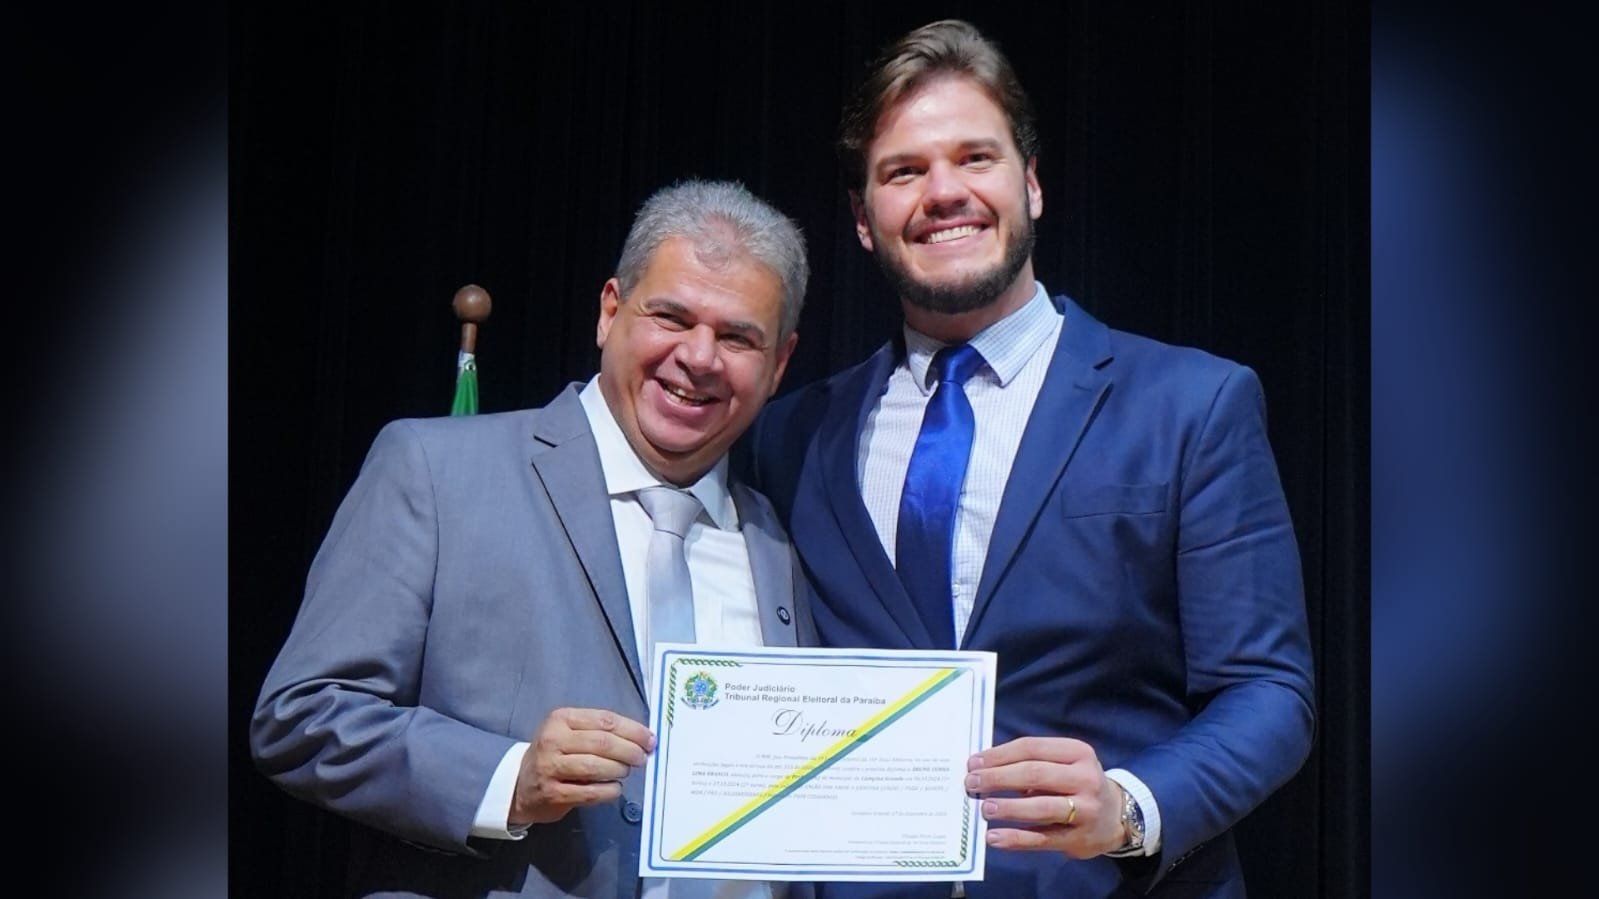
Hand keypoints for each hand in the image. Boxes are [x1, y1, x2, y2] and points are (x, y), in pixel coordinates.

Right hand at [510, 707, 654, 825]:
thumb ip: (601, 732)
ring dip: (619, 770)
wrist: (520, 785)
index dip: (632, 730)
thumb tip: (642, 739)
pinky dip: (609, 791)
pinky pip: (590, 792)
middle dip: (630, 751)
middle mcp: (553, 740)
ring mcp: (550, 767)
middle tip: (642, 758)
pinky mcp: (552, 793)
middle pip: (602, 743)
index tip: (649, 739)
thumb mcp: (570, 733)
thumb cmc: (555, 755)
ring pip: (596, 766)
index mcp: (561, 719)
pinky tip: (614, 789)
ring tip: (625, 772)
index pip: (605, 720)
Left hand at [965, 736, 1127, 858]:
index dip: (999, 755)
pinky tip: (994, 838)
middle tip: (971, 784)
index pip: (1031, 748)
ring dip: (1008, 807)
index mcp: (1078, 752)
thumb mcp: (1064, 764)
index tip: (973, 763)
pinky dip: (1016, 839)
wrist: (1117, 816)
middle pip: (1034, 774)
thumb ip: (1031, 763)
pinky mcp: (1079, 839)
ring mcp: (1085, 810)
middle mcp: (1085, 778)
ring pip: (1040, 807)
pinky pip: (1042, 839)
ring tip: (984, 808)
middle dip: (998, 778)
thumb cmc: (1077, 783)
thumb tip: (983, 768)